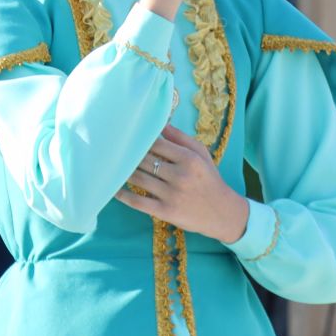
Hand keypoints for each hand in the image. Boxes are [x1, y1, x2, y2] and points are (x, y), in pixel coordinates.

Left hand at [114, 128, 249, 243]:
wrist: (222, 212)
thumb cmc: (209, 179)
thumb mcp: (201, 154)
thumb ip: (181, 138)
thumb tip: (160, 123)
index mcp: (189, 158)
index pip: (157, 144)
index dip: (141, 140)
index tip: (129, 137)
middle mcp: (180, 175)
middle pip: (145, 161)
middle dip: (129, 155)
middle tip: (114, 151)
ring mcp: (172, 194)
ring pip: (139, 179)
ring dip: (123, 173)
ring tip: (112, 167)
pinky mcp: (165, 212)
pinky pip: (138, 202)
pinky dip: (123, 195)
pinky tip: (114, 189)